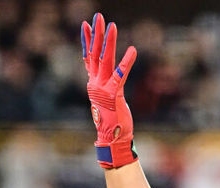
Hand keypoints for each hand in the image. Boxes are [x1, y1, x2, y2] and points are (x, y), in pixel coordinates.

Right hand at [81, 12, 137, 167]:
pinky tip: (132, 50)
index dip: (87, 40)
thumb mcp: (107, 100)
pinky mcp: (113, 95)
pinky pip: (120, 75)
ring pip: (104, 60)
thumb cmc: (113, 121)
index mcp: (94, 83)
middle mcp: (95, 83)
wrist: (112, 139)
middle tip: (98, 16)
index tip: (86, 24)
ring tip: (111, 25)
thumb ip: (107, 87)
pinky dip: (126, 62)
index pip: (88, 57)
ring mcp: (103, 88)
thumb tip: (110, 82)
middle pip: (94, 53)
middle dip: (96, 34)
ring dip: (108, 42)